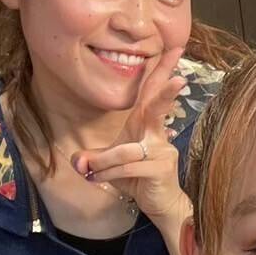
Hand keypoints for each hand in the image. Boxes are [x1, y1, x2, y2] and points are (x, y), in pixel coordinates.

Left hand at [71, 48, 188, 223]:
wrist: (160, 204)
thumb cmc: (138, 179)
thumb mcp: (110, 164)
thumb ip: (94, 158)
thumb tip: (77, 161)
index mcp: (144, 124)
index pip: (150, 93)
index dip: (160, 71)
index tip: (173, 49)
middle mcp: (156, 133)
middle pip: (156, 106)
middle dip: (166, 89)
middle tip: (179, 76)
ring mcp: (161, 150)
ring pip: (125, 150)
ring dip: (102, 163)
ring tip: (90, 172)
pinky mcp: (161, 168)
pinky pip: (127, 167)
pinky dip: (109, 174)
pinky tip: (101, 179)